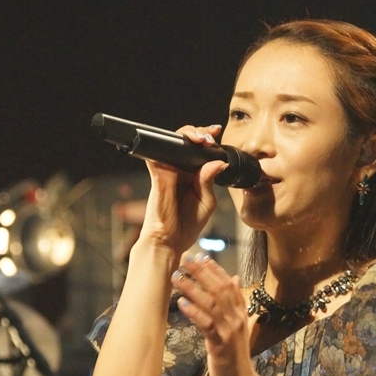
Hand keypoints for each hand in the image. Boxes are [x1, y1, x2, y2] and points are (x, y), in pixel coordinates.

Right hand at [136, 124, 227, 258]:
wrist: (170, 241)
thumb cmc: (186, 225)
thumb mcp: (207, 202)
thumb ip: (209, 181)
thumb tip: (218, 162)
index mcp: (193, 176)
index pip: (200, 152)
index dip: (208, 141)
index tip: (217, 134)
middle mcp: (180, 170)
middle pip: (187, 142)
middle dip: (199, 133)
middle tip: (210, 137)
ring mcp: (167, 171)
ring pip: (173, 143)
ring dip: (187, 135)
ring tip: (201, 139)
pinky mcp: (158, 175)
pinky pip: (158, 154)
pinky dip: (169, 145)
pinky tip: (184, 145)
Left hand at [173, 255, 262, 375]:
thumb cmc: (234, 356)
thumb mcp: (236, 326)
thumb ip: (234, 303)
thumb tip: (234, 278)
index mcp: (241, 313)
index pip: (229, 285)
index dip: (215, 269)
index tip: (200, 255)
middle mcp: (237, 318)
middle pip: (220, 289)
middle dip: (202, 272)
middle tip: (186, 258)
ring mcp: (230, 331)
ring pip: (212, 304)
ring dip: (194, 288)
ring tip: (177, 276)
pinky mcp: (220, 345)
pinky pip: (207, 324)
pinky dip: (195, 312)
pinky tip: (182, 303)